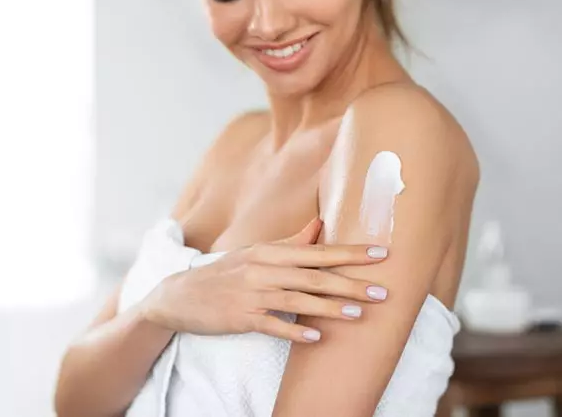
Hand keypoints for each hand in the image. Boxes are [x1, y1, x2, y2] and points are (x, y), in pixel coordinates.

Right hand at [141, 218, 388, 342]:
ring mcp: (251, 293)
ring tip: (357, 313)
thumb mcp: (256, 252)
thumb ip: (291, 242)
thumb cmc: (225, 272)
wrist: (180, 294)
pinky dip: (293, 329)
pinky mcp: (241, 317)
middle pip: (313, 275)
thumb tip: (321, 225)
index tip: (380, 254)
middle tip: (381, 291)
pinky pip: (271, 323)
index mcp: (269, 251)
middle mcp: (263, 268)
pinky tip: (315, 337)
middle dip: (349, 282)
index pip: (317, 251)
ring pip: (296, 299)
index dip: (350, 253)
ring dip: (328, 307)